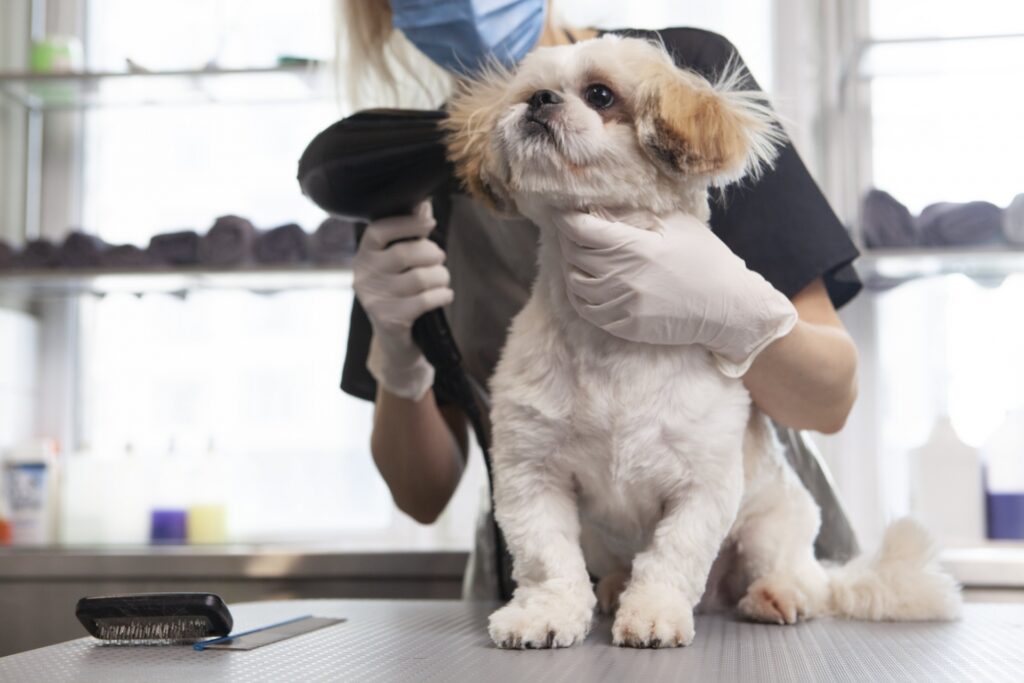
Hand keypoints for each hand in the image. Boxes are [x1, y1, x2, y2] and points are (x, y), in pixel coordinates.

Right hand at [353, 201, 452, 399]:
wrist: (395, 341)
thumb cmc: (400, 292)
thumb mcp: (399, 264)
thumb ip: (409, 234)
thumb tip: (423, 204)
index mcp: (363, 255)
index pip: (379, 230)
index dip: (407, 223)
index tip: (429, 223)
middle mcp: (364, 276)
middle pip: (406, 253)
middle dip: (432, 253)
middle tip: (440, 259)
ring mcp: (375, 299)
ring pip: (420, 277)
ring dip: (441, 276)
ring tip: (443, 279)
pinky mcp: (389, 320)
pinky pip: (426, 300)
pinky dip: (442, 295)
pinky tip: (444, 295)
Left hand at [551, 210, 796, 376]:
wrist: (728, 308)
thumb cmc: (706, 259)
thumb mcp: (676, 225)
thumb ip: (637, 215)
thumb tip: (603, 206)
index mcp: (634, 248)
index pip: (580, 230)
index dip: (566, 218)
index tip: (564, 211)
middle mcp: (623, 278)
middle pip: (573, 255)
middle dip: (568, 239)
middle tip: (572, 230)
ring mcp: (623, 305)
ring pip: (575, 284)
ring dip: (571, 267)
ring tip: (577, 256)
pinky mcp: (625, 326)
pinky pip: (588, 310)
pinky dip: (579, 294)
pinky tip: (585, 283)